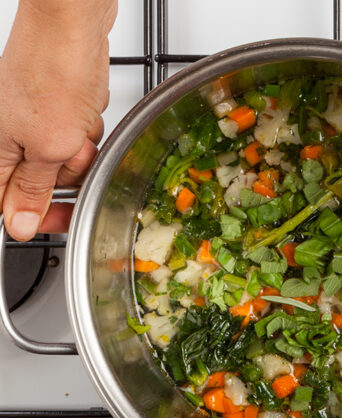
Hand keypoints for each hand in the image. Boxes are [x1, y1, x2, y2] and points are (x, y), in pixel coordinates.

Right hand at [0, 0, 115, 240]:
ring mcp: (36, 116)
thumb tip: (18, 224)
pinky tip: (88, 109)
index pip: (8, 201)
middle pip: (43, 179)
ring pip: (66, 156)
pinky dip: (88, 125)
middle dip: (67, 171)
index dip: (37, 213)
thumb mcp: (48, 146)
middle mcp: (11, 132)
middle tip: (72, 149)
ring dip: (81, 146)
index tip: (60, 218)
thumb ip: (33, 188)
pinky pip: (78, 131)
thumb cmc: (54, 71)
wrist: (73, 24)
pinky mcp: (59, 102)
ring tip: (80, 122)